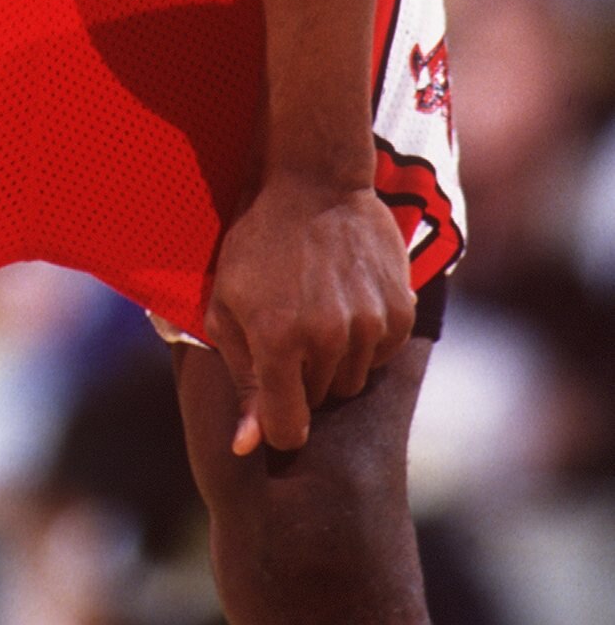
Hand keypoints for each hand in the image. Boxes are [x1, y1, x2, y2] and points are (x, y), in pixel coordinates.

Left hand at [205, 174, 414, 455]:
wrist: (313, 181)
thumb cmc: (258, 242)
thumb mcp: (226, 305)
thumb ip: (241, 377)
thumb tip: (247, 445)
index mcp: (278, 342)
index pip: (286, 429)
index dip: (276, 423)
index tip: (273, 404)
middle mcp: (328, 340)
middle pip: (320, 401)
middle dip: (302, 380)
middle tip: (289, 331)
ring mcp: (369, 325)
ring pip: (353, 380)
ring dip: (334, 360)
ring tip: (317, 311)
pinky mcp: (401, 310)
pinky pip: (383, 354)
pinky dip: (366, 340)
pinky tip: (347, 302)